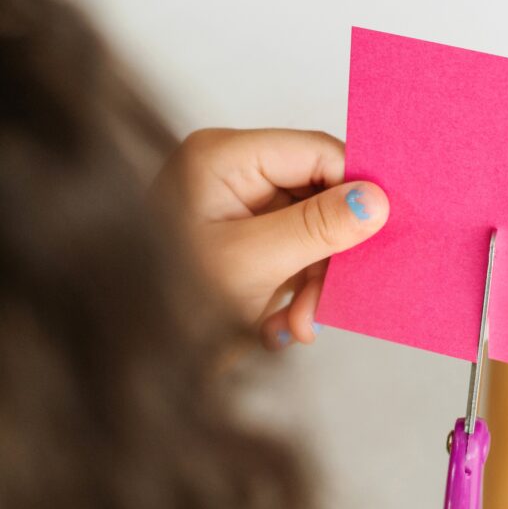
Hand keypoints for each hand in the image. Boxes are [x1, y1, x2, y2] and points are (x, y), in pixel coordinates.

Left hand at [159, 128, 387, 347]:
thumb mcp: (253, 263)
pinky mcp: (239, 242)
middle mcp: (230, 174)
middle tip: (324, 303)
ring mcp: (234, 209)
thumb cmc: (165, 302)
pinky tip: (276, 327)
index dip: (356, 190)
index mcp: (224, 157)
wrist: (124, 355)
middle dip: (327, 254)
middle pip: (318, 196)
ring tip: (294, 327)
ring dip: (312, 284)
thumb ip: (319, 227)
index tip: (381, 231)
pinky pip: (290, 255)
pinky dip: (293, 293)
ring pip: (310, 232)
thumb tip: (377, 201)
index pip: (317, 153)